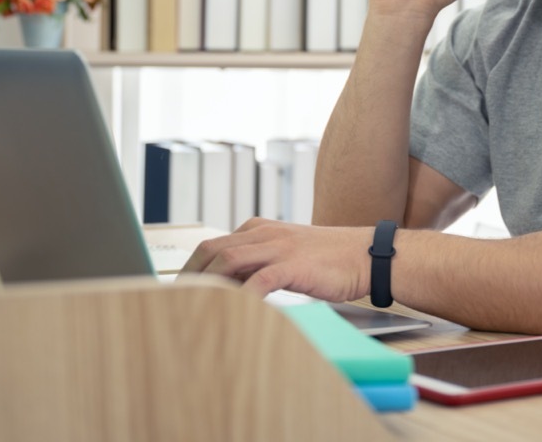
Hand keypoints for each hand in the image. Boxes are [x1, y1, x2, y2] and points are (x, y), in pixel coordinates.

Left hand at [180, 218, 373, 301]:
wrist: (366, 255)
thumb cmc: (328, 261)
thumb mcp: (286, 255)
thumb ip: (258, 265)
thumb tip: (229, 288)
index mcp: (258, 230)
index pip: (213, 245)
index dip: (190, 268)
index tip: (177, 290)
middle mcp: (263, 233)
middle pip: (211, 250)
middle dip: (189, 276)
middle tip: (175, 302)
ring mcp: (278, 247)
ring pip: (228, 261)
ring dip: (207, 284)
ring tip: (193, 307)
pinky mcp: (293, 264)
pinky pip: (259, 279)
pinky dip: (241, 295)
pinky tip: (232, 311)